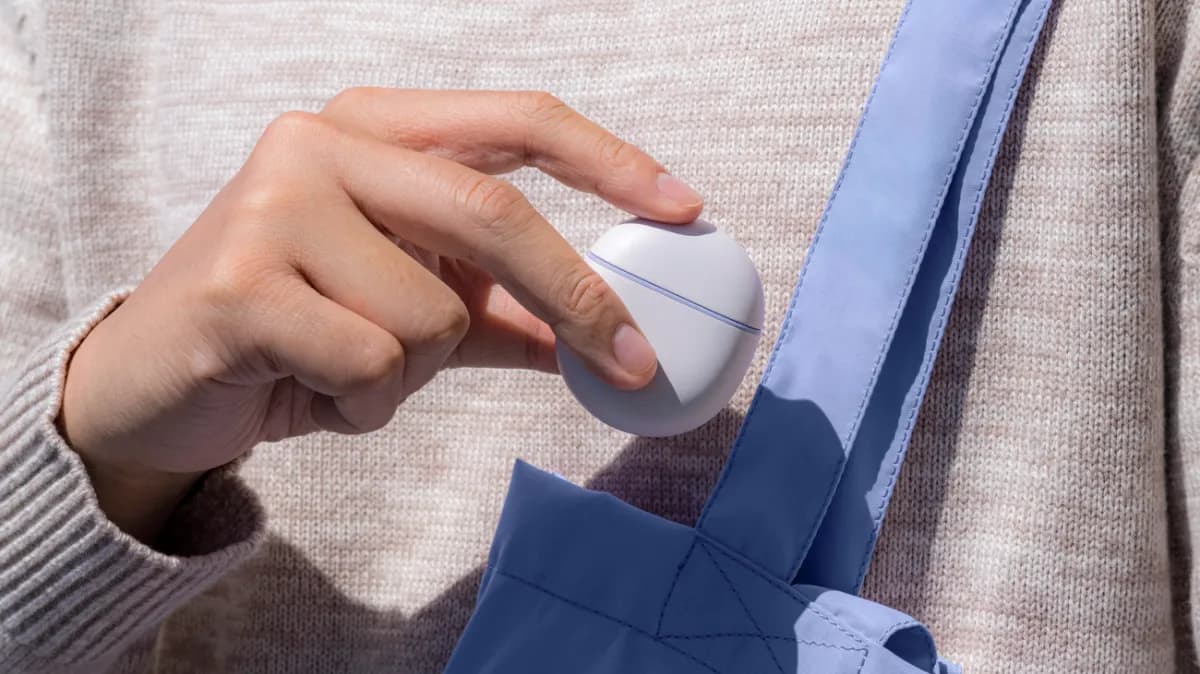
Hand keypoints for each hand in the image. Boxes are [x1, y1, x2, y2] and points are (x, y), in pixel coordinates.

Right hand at [59, 89, 703, 541]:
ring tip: (346, 370)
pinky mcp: (240, 284)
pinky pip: (372, 366)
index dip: (611, 162)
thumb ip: (503, 315)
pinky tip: (309, 392)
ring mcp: (274, 205)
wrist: (154, 386)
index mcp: (373, 129)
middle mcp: (321, 144)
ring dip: (413, 375)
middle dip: (577, 299)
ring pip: (432, 315)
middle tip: (634, 362)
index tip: (686, 208)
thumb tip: (603, 337)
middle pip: (494, 213)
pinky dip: (363, 407)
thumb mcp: (410, 311)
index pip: (517, 121)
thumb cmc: (294, 333)